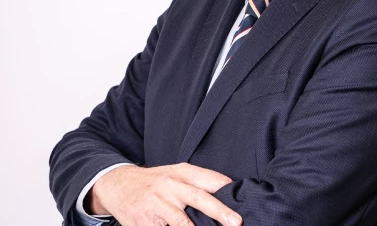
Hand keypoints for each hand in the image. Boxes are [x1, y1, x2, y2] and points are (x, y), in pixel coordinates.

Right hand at [87, 163, 241, 225]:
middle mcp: (170, 185)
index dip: (225, 187)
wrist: (118, 184)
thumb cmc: (154, 181)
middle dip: (219, 211)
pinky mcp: (144, 221)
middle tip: (236, 222)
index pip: (208, 178)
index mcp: (181, 172)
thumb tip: (226, 194)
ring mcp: (157, 203)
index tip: (241, 196)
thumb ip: (197, 182)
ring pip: (181, 220)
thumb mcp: (175, 173)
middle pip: (199, 197)